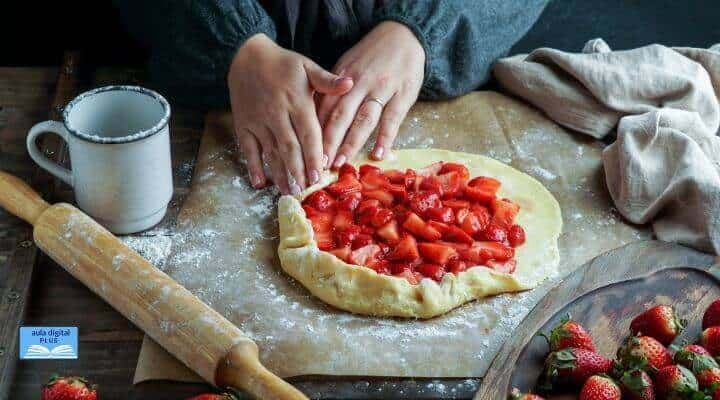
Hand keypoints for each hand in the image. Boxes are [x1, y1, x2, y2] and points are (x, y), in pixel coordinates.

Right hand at [228, 34, 353, 193]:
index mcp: (297, 102)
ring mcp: (258, 121)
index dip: (314, 155)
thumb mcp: (307, 67)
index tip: (320, 174)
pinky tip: (260, 183)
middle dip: (298, 170)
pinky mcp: (243, 125)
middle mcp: (277, 114)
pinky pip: (247, 149)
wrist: (247, 56)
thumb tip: (350, 83)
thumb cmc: (283, 64)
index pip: (308, 133)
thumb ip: (327, 81)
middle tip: (306, 189)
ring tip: (289, 191)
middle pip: (289, 147)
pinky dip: (252, 166)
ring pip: (270, 152)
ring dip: (279, 173)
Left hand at [317, 21, 424, 167]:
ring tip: (342, 162)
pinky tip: (378, 154)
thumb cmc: (372, 56)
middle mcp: (360, 84)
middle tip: (320, 163)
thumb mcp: (348, 66)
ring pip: (364, 119)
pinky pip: (392, 119)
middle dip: (329, 141)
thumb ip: (333, 90)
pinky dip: (385, 138)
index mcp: (343, 78)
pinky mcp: (403, 95)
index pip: (326, 107)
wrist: (403, 36)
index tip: (307, 150)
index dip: (316, 130)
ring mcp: (382, 90)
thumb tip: (316, 118)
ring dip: (351, 143)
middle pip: (341, 116)